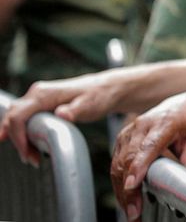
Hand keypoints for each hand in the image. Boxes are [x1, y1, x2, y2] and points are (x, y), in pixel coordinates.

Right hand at [0, 71, 123, 164]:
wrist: (108, 89)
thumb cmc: (100, 96)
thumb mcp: (90, 106)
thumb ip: (74, 110)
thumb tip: (61, 114)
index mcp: (44, 94)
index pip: (17, 116)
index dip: (18, 138)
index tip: (28, 155)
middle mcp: (37, 93)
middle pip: (12, 119)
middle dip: (17, 141)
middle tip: (32, 160)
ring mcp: (37, 97)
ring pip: (15, 119)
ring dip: (19, 139)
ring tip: (34, 156)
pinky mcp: (40, 103)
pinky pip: (22, 118)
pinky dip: (22, 133)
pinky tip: (28, 146)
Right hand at [111, 91, 185, 220]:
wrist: (183, 106)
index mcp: (165, 122)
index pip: (149, 146)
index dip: (139, 165)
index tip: (133, 184)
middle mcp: (143, 125)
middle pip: (129, 158)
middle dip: (129, 188)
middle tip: (135, 212)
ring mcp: (129, 131)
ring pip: (118, 163)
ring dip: (121, 190)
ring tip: (131, 212)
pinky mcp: (122, 139)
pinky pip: (116, 163)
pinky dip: (119, 183)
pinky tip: (127, 199)